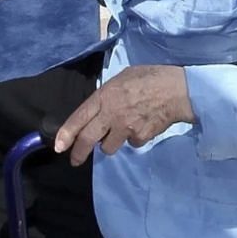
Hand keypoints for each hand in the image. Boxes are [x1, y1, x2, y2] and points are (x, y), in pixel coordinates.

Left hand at [54, 65, 193, 165]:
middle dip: (79, 152)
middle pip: (89, 139)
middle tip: (75, 160)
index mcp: (104, 97)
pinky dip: (133, 138)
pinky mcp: (141, 138)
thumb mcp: (121, 78)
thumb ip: (107, 94)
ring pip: (108, 147)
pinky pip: (131, 143)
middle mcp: (111, 114)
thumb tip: (100, 105)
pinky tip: (141, 126)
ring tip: (120, 131)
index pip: (79, 118)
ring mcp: (126, 128)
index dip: (66, 134)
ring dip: (110, 143)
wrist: (177, 90)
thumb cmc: (149, 77)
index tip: (59, 146)